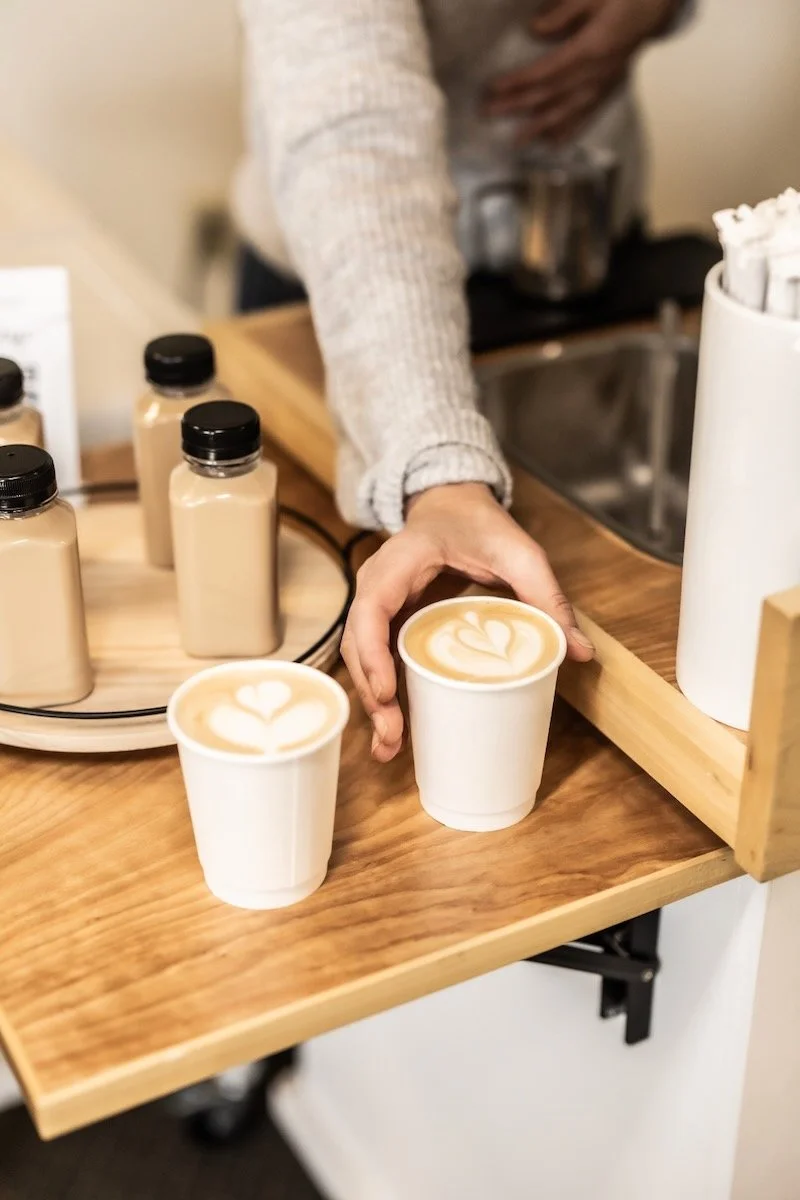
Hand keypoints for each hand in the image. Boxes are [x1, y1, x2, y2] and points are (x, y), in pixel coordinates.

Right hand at [340, 482, 593, 761]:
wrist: (452, 504)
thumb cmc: (478, 523)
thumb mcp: (519, 552)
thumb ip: (548, 596)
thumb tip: (580, 651)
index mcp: (398, 563)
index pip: (370, 610)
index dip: (373, 653)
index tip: (387, 692)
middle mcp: (376, 585)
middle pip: (358, 644)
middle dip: (372, 693)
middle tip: (393, 737)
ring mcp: (376, 606)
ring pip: (361, 658)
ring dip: (372, 703)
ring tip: (389, 748)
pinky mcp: (387, 623)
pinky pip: (376, 659)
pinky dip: (381, 694)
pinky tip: (393, 732)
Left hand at [484, 0, 681, 143]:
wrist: (658, 5)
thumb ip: (564, 13)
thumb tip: (535, 31)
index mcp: (590, 49)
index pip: (546, 71)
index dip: (519, 81)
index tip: (494, 88)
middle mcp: (595, 74)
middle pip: (550, 95)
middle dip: (518, 106)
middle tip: (490, 113)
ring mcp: (603, 85)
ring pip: (567, 111)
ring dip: (539, 127)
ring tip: (516, 142)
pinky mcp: (610, 89)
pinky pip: (587, 115)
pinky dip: (570, 130)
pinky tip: (554, 143)